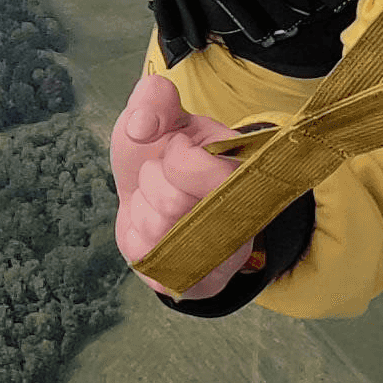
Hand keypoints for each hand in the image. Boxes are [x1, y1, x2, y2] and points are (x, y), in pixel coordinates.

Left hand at [110, 72, 256, 298]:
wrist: (150, 195)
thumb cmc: (159, 152)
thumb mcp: (160, 113)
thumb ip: (153, 98)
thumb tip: (141, 127)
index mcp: (245, 169)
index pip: (212, 173)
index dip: (177, 159)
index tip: (176, 150)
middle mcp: (245, 217)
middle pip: (173, 205)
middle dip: (151, 183)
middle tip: (162, 178)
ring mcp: (225, 256)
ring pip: (157, 234)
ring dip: (142, 211)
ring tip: (156, 202)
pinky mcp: (202, 284)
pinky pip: (151, 264)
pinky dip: (138, 242)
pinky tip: (151, 231)